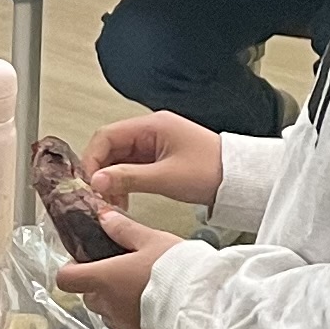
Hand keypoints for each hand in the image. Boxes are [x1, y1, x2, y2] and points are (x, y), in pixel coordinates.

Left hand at [51, 212, 177, 328]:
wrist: (202, 303)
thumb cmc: (176, 269)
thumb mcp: (151, 239)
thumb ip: (123, 229)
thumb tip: (103, 216)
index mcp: (104, 279)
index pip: (66, 279)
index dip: (71, 270)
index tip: (84, 261)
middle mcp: (107, 304)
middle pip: (87, 296)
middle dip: (98, 284)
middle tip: (120, 270)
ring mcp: (121, 323)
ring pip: (105, 312)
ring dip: (114, 301)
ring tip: (138, 287)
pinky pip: (123, 325)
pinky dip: (129, 315)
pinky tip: (149, 304)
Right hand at [83, 111, 223, 210]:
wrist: (240, 179)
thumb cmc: (211, 171)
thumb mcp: (166, 178)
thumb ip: (128, 179)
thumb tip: (96, 181)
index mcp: (152, 126)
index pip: (106, 136)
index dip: (93, 159)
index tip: (89, 183)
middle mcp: (151, 131)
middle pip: (110, 147)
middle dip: (100, 172)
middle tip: (97, 196)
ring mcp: (155, 144)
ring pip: (119, 159)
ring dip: (111, 180)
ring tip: (111, 202)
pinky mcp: (160, 158)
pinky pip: (132, 167)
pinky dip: (124, 182)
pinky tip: (123, 199)